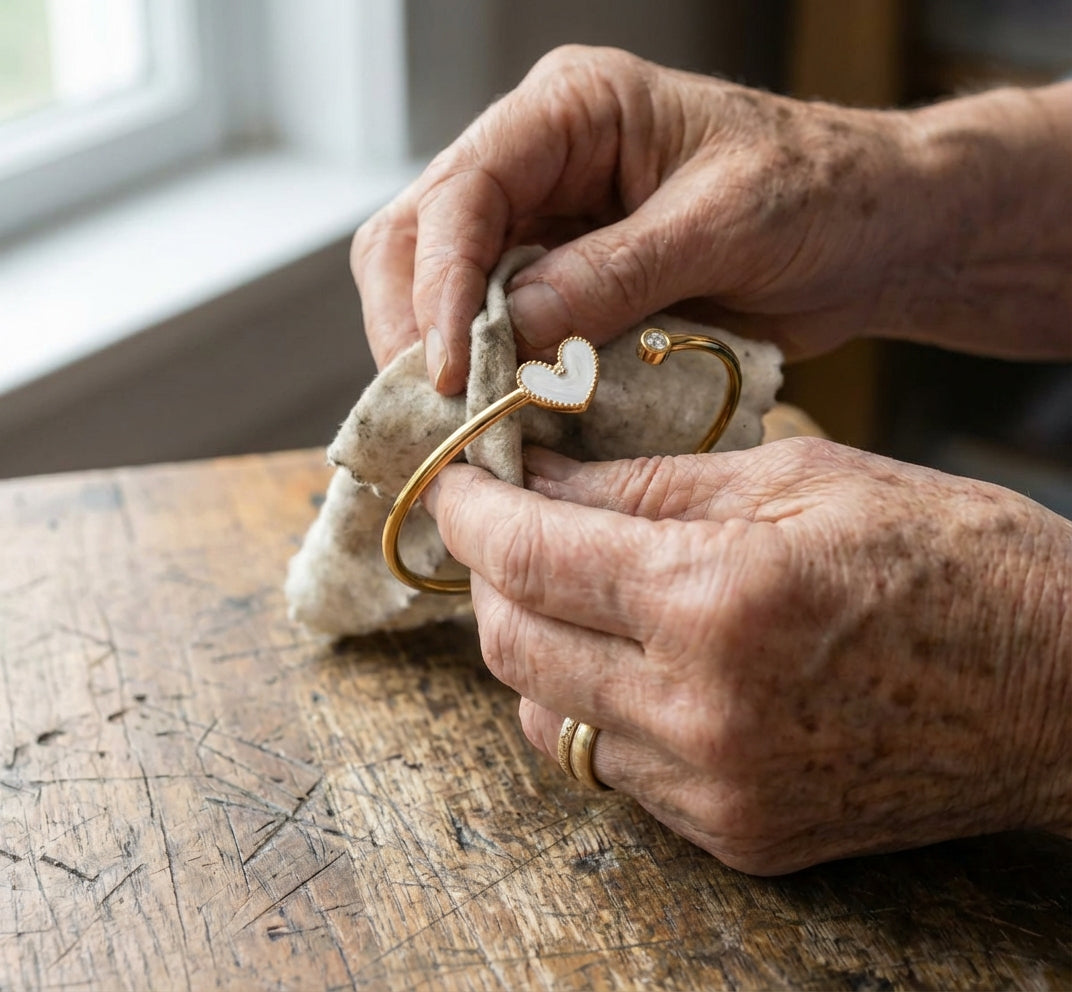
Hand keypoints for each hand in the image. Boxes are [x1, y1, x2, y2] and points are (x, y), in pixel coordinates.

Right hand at [351, 46, 1071, 392]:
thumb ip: (616, 273)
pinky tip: (498, 415)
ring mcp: (544, 224)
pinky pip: (494, 327)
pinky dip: (489, 375)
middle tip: (434, 411)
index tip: (447, 372)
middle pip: (418, 235)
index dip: (439, 285)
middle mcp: (539, 160)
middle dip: (413, 325)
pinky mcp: (562, 282)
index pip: (464, 191)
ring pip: (440, 286)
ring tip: (457, 424)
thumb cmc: (820, 195)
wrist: (870, 234)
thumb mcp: (725, 224)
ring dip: (440, 356)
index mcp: (572, 111)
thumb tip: (511, 329)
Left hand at [424, 440, 1071, 873]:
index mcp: (721, 599)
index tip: (457, 483)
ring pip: (547, 718)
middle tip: (505, 526)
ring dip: (534, 646)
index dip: (472, 511)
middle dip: (489, 577)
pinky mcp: (737, 834)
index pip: (531, 556)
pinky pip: (613, 768)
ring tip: (569, 590)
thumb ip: (650, 485)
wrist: (1062, 690)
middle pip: (513, 646)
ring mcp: (717, 789)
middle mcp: (703, 710)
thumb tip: (542, 478)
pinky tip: (630, 658)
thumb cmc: (952, 558)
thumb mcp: (800, 480)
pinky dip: (593, 705)